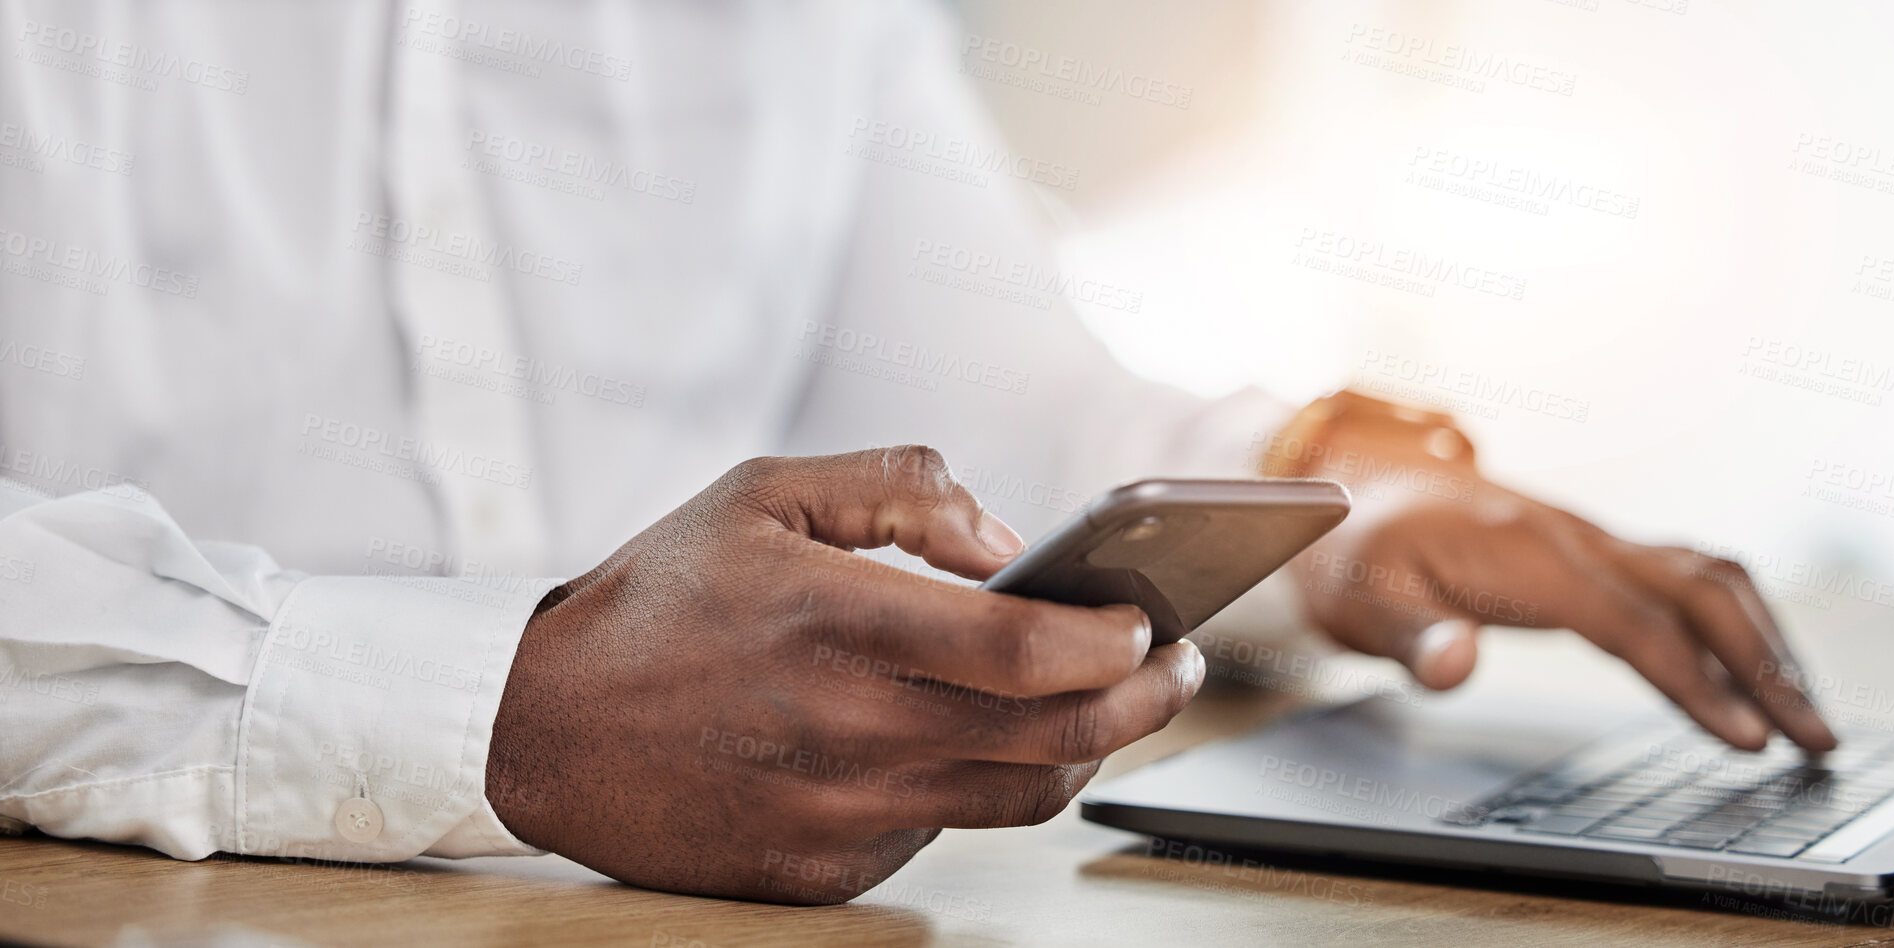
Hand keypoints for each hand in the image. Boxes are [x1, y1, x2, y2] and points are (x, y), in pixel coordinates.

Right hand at [485, 446, 1203, 902]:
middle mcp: (852, 730)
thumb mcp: (764, 493)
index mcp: (841, 623)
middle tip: (1177, 668)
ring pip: (1019, 798)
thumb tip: (1008, 542)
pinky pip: (942, 833)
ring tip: (1110, 705)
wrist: (542, 727)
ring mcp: (840, 813)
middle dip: (1146, 701)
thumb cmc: (659, 599)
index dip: (1118, 641)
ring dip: (1088, 751)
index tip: (1151, 618)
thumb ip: (900, 490)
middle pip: (1057, 737)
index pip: (1033, 652)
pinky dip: (983, 787)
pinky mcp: (822, 871)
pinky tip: (980, 743)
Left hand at [1294, 465, 1835, 752]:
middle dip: (1766, 663)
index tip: (1747, 739)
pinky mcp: (1593, 547)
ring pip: (1705, 576)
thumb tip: (1454, 668)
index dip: (1696, 683)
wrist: (1349, 482)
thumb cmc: (1358, 551)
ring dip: (1763, 637)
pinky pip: (1684, 575)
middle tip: (1817, 737)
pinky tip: (1750, 665)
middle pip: (1698, 592)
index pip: (1635, 625)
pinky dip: (1733, 619)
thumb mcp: (1361, 603)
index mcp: (1528, 555)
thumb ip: (1410, 640)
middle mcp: (1575, 538)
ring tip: (1805, 710)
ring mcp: (1591, 537)